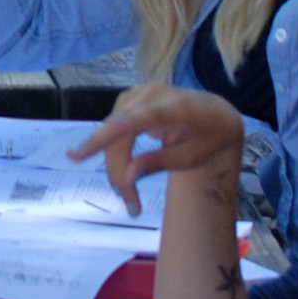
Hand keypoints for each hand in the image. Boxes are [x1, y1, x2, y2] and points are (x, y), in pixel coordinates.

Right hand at [67, 84, 246, 216]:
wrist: (216, 114)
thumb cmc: (208, 137)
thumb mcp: (191, 157)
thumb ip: (159, 163)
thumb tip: (127, 176)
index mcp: (175, 106)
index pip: (139, 119)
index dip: (109, 135)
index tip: (80, 154)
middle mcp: (152, 94)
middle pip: (119, 133)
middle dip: (118, 170)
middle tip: (131, 204)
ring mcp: (138, 94)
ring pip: (112, 132)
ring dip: (114, 163)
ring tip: (129, 194)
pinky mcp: (130, 100)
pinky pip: (114, 128)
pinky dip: (114, 151)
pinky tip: (124, 168)